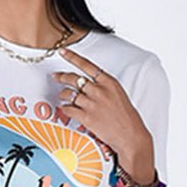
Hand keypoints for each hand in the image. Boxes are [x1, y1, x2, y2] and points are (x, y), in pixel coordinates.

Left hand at [51, 48, 155, 176]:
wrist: (130, 135)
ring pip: (69, 94)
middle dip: (61, 76)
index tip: (62, 52)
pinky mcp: (86, 117)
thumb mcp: (118, 94)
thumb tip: (88, 84)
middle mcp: (99, 90)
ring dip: (63, 95)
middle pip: (74, 78)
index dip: (72, 57)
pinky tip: (67, 109)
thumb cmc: (126, 117)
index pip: (87, 65)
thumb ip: (103, 87)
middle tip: (55, 76)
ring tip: (63, 97)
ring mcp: (92, 104)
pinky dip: (65, 109)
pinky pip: (68, 109)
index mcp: (109, 82)